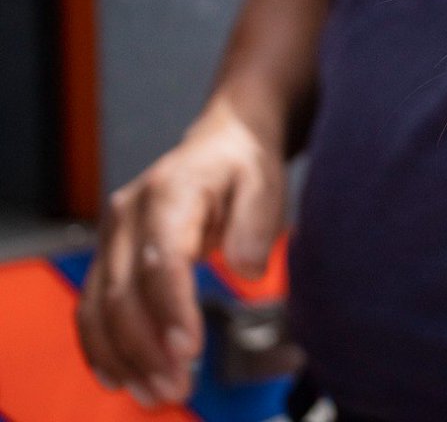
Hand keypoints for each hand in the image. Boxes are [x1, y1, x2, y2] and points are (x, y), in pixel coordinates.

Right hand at [75, 106, 286, 406]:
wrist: (224, 142)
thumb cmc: (244, 165)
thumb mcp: (265, 182)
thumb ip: (256, 224)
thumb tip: (247, 268)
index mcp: (169, 192)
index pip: (162, 259)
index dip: (171, 308)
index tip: (188, 348)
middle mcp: (129, 215)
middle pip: (124, 292)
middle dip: (147, 348)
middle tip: (177, 386)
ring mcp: (114, 236)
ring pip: (100, 307)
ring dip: (123, 357)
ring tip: (156, 393)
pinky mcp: (111, 256)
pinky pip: (94, 307)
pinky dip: (102, 346)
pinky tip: (121, 376)